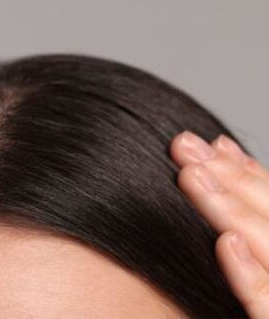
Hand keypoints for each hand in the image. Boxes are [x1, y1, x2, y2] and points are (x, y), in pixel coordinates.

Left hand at [172, 131, 268, 317]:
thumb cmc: (214, 301)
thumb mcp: (245, 252)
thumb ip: (239, 221)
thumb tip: (212, 162)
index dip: (248, 174)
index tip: (214, 144)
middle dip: (232, 178)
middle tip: (185, 146)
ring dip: (233, 211)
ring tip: (192, 177)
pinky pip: (268, 304)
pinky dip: (249, 274)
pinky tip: (226, 243)